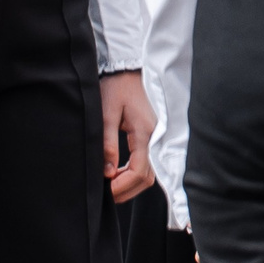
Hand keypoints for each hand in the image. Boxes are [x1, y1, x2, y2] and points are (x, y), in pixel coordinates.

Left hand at [99, 70, 156, 203]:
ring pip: (149, 173)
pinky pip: (149, 163)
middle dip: (126, 189)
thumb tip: (107, 172)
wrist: (129, 70)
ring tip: (110, 182)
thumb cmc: (116, 88)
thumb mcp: (106, 114)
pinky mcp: (154, 136)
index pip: (139, 171)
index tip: (105, 190)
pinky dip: (134, 173)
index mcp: (145, 133)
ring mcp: (158, 137)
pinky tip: (119, 171)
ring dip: (130, 183)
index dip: (122, 186)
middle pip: (147, 177)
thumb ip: (107, 144)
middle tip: (105, 192)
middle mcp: (156, 138)